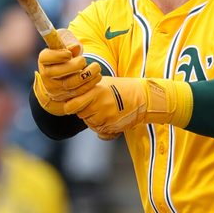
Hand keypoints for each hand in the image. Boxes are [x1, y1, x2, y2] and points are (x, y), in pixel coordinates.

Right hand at [33, 29, 101, 114]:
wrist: (63, 78)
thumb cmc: (66, 58)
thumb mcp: (65, 49)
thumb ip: (69, 45)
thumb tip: (76, 47)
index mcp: (44, 61)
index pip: (45, 58)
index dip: (57, 56)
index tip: (69, 54)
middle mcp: (47, 76)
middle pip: (55, 73)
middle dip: (73, 66)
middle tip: (83, 60)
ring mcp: (56, 89)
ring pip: (70, 84)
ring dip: (86, 75)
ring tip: (96, 67)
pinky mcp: (66, 98)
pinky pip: (79, 93)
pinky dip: (90, 84)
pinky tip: (97, 76)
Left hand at [65, 76, 190, 136]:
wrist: (142, 97)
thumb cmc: (122, 88)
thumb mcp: (103, 82)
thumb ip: (87, 89)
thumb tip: (71, 95)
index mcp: (94, 91)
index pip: (72, 105)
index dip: (72, 105)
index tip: (75, 104)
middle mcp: (98, 104)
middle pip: (80, 114)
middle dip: (85, 112)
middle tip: (94, 105)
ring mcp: (105, 116)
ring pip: (90, 123)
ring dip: (94, 119)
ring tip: (105, 110)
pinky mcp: (112, 125)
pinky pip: (100, 130)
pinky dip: (103, 125)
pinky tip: (111, 116)